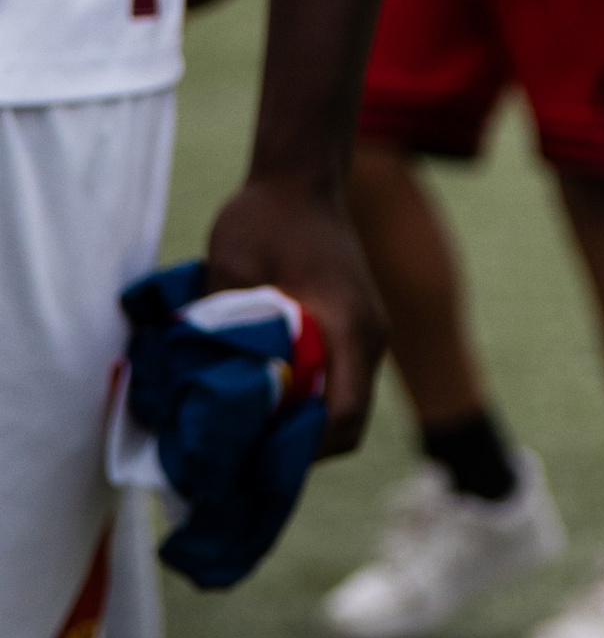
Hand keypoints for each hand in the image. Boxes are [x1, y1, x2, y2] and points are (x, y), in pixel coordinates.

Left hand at [202, 171, 383, 459]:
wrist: (300, 177)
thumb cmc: (266, 216)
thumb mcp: (232, 270)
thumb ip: (225, 330)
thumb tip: (199, 392)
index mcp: (350, 326)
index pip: (344, 416)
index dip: (300, 451)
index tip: (250, 460)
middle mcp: (370, 336)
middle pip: (348, 424)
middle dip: (297, 451)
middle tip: (240, 460)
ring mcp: (366, 333)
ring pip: (343, 407)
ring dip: (300, 428)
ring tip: (246, 437)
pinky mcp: (353, 329)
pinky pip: (336, 384)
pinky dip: (305, 403)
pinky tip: (262, 401)